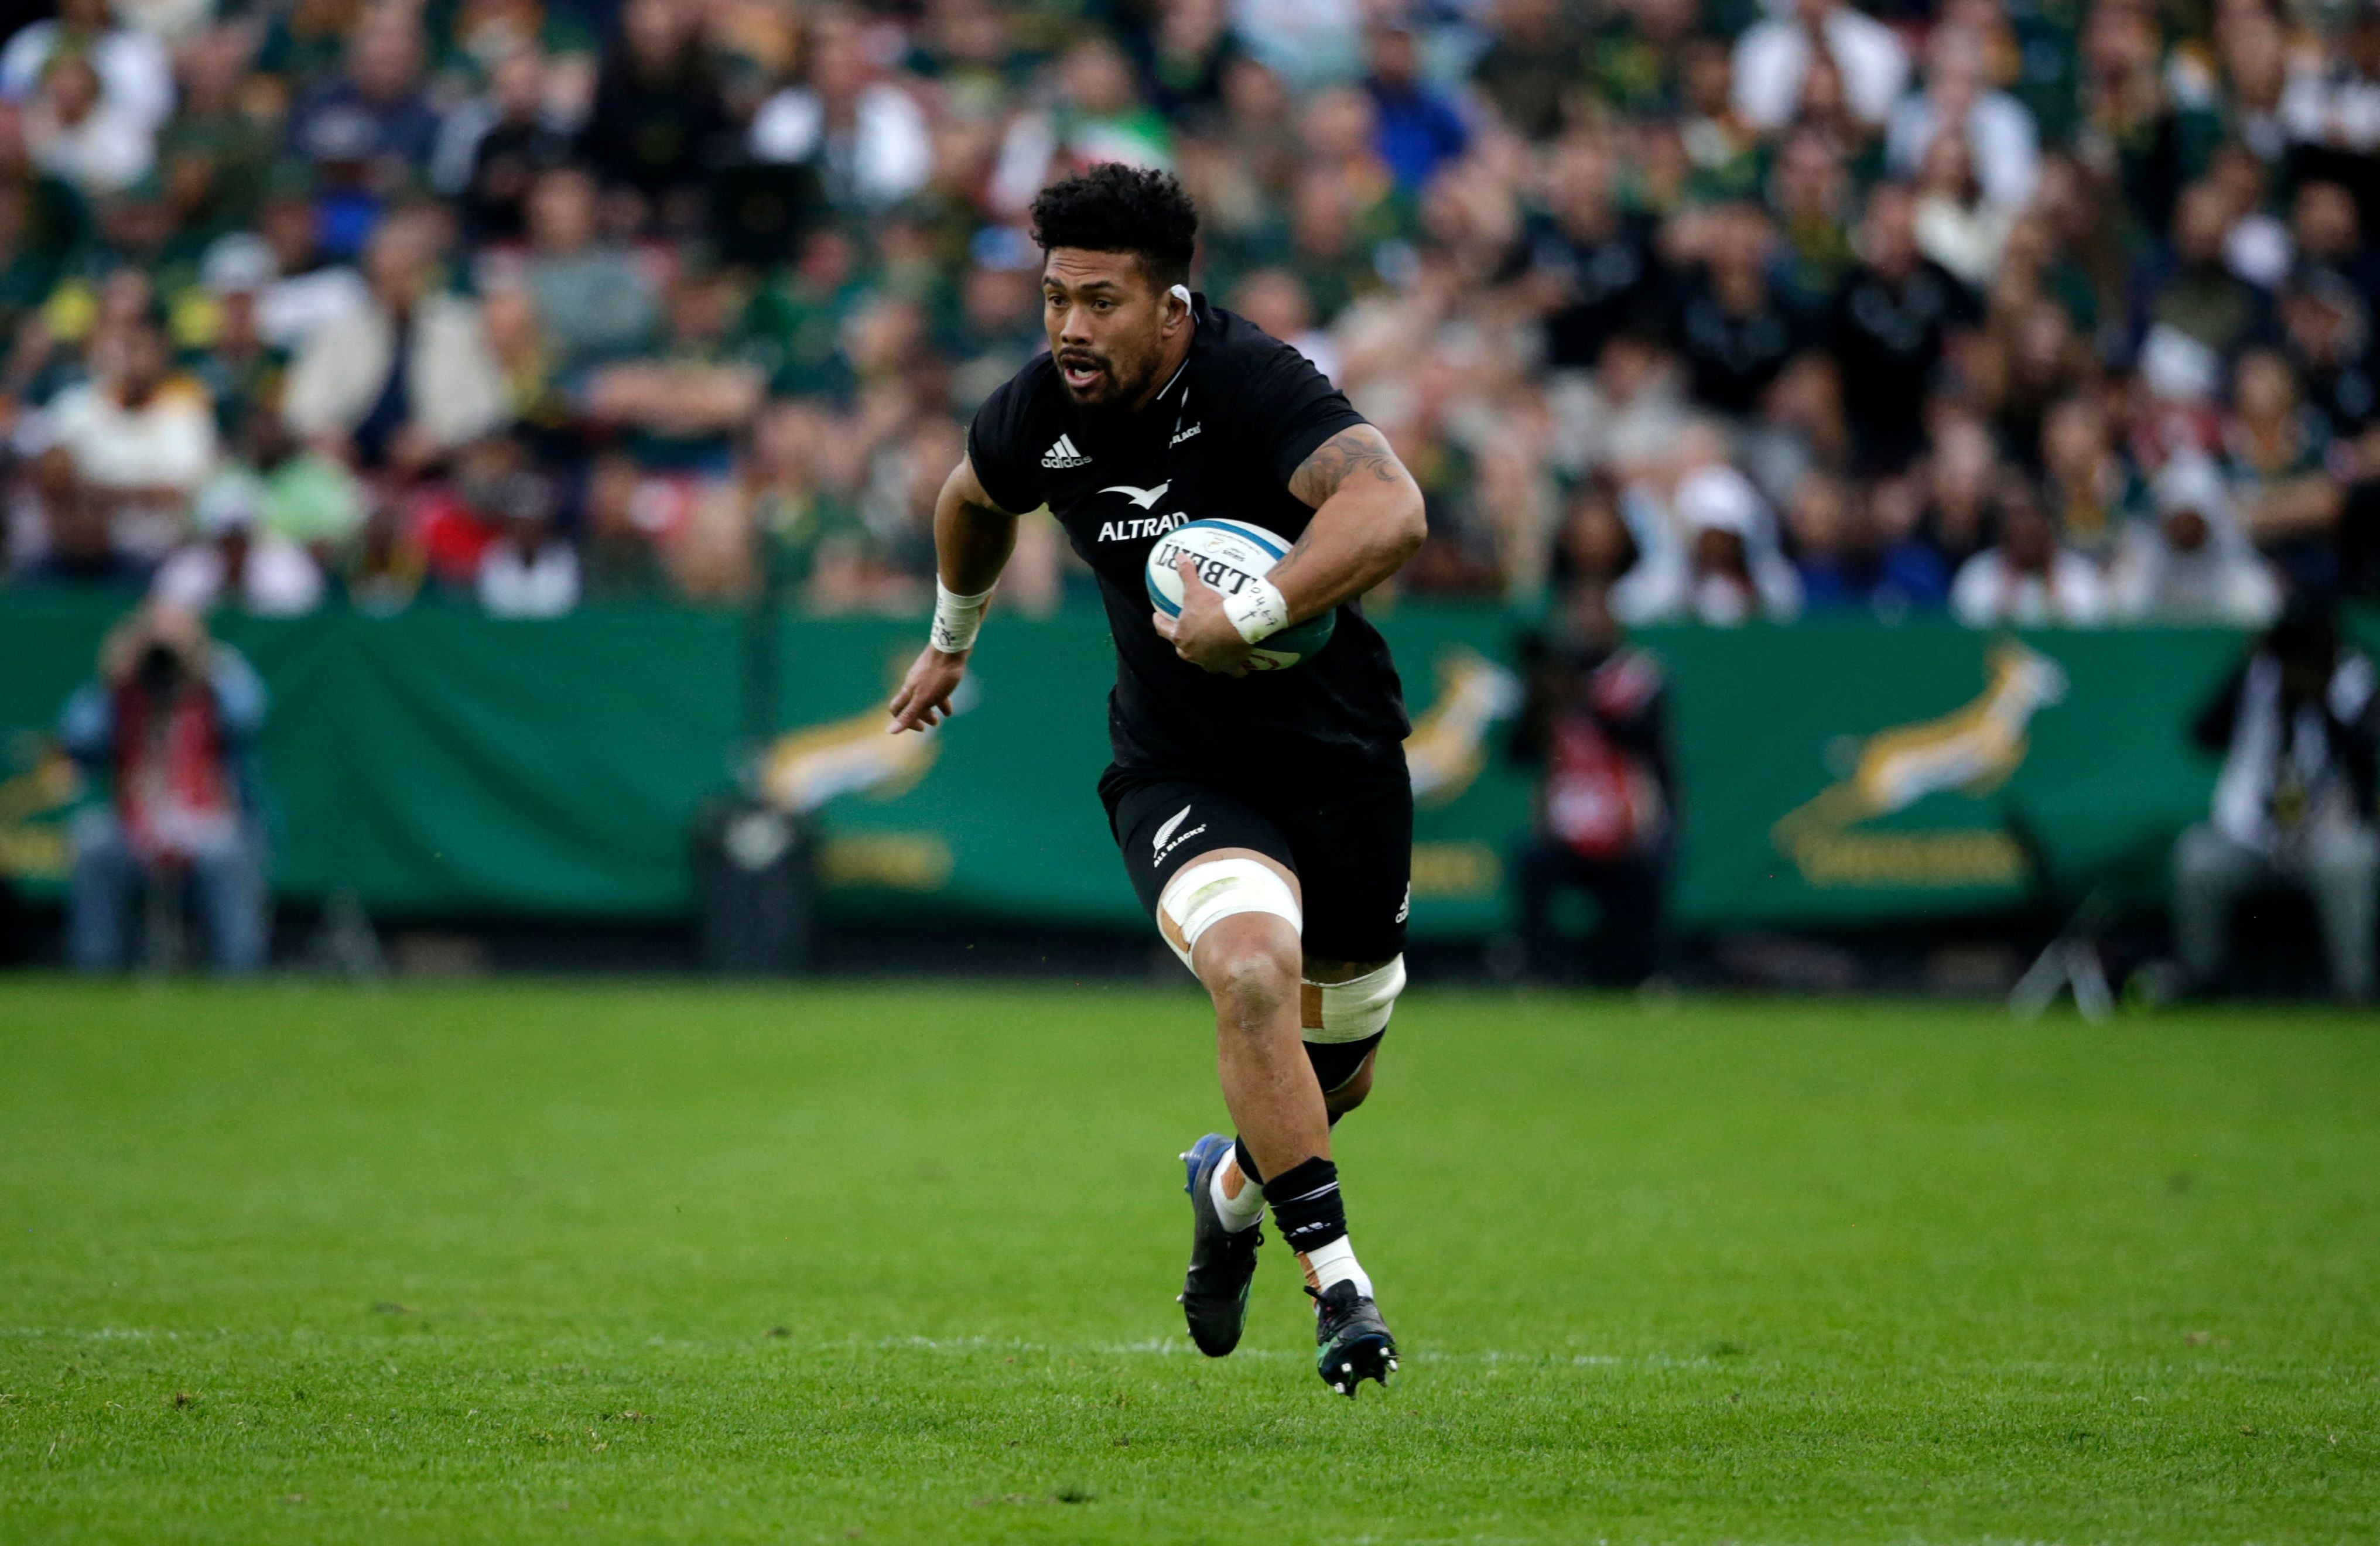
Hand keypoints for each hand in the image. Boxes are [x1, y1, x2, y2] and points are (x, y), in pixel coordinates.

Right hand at [887, 644, 966, 731]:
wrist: (951, 647)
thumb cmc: (939, 675)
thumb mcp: (924, 699)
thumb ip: (909, 715)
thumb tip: (889, 731)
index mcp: (908, 691)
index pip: (897, 709)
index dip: (905, 721)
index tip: (921, 728)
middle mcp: (913, 683)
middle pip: (910, 703)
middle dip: (921, 716)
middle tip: (935, 724)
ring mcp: (924, 675)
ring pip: (924, 695)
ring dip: (932, 708)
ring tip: (943, 716)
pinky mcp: (936, 669)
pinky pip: (936, 687)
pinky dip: (941, 698)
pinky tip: (950, 704)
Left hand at [1153, 555, 1253, 675]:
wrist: (1237, 625)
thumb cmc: (1212, 609)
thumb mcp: (1196, 591)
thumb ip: (1187, 574)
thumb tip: (1179, 556)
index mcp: (1181, 636)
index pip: (1164, 630)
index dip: (1160, 623)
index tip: (1157, 618)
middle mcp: (1192, 653)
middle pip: (1183, 650)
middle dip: (1183, 644)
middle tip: (1187, 636)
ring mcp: (1209, 662)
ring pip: (1204, 661)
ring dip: (1206, 656)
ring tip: (1211, 649)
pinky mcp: (1228, 666)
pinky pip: (1232, 670)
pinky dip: (1234, 668)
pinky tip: (1239, 668)